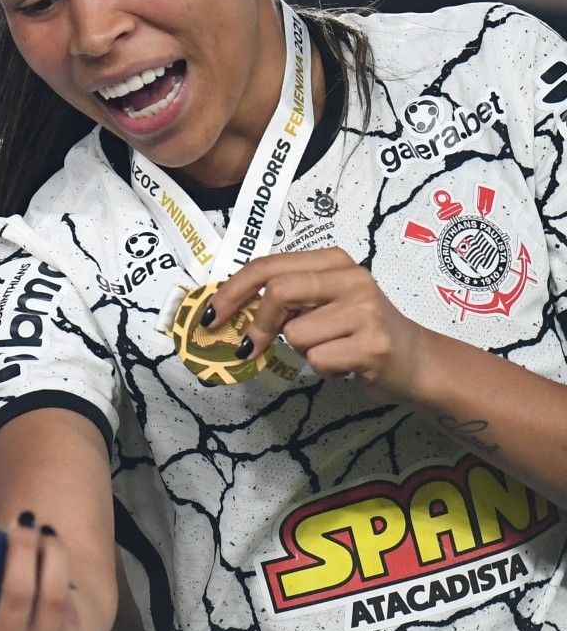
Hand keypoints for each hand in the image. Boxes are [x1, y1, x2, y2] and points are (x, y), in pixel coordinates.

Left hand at [206, 246, 429, 401]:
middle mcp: (351, 278)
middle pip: (277, 292)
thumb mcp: (323, 302)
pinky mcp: (373, 345)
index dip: (231, 291)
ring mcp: (365, 310)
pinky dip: (322, 370)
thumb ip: (285, 298)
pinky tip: (345, 364)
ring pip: (296, 334)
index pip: (267, 266)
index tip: (211, 316)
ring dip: (302, 351)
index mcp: (333, 261)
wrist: (418, 362)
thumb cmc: (359, 331)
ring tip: (330, 348)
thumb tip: (228, 311)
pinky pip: (318, 361)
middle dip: (257, 324)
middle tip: (250, 346)